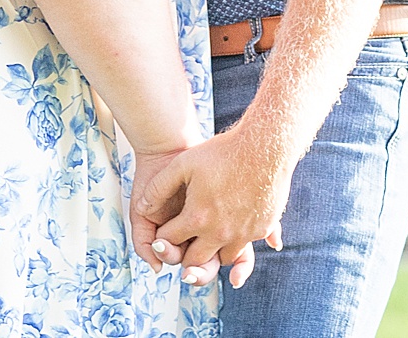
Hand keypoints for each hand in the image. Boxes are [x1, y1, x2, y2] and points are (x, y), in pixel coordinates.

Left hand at [136, 128, 288, 288]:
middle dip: (185, 254)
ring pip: (221, 259)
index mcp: (198, 218)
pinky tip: (230, 228)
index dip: (163, 235)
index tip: (166, 227)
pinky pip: (244, 248)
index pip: (170, 241)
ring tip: (206, 235)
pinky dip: (235, 243)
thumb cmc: (222, 152)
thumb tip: (142, 206)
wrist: (264, 146)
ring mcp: (243, 233)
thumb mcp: (182, 164)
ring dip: (212, 252)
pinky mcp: (262, 229)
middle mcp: (220, 233)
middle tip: (184, 240)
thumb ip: (158, 188)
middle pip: (195, 261)